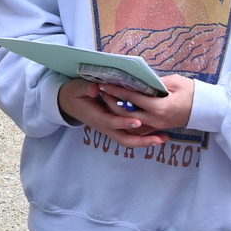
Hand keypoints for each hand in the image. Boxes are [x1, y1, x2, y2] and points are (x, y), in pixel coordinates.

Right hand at [56, 74, 191, 145]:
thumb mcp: (77, 88)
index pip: (112, 122)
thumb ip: (87, 88)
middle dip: (142, 141)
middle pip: (123, 138)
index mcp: (96, 116)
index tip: (139, 121)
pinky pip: (129, 135)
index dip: (125, 123)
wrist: (67, 102)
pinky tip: (157, 134)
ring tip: (163, 138)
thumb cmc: (74, 93)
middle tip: (159, 140)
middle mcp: (104, 126)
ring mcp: (110, 128)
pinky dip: (143, 137)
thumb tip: (96, 89)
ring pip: (128, 140)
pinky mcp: (114, 127)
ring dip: (145, 141)